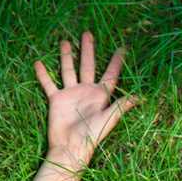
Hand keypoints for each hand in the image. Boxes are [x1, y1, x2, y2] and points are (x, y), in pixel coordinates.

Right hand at [34, 31, 137, 167]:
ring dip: (66, 56)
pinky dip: (43, 74)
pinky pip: (48, 84)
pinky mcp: (56, 99)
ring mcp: (71, 94)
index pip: (111, 74)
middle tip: (88, 33)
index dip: (117, 62)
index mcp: (101, 95)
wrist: (71, 147)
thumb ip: (123, 105)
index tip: (122, 47)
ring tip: (65, 41)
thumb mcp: (110, 118)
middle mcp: (86, 91)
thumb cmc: (93, 134)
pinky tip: (39, 62)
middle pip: (88, 66)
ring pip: (68, 70)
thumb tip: (143, 96)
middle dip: (88, 50)